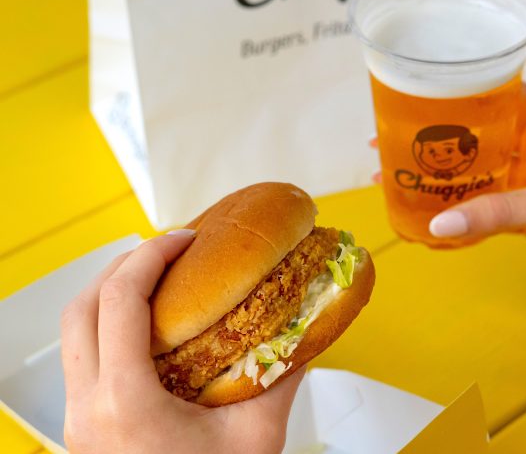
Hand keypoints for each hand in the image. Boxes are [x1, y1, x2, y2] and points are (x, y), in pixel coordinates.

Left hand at [61, 230, 303, 453]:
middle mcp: (87, 410)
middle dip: (123, 265)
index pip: (119, 301)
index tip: (184, 238)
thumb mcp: (258, 436)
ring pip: (72, 332)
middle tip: (168, 251)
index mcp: (126, 405)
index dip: (151, 255)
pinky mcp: (82, 427)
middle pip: (82, 306)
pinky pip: (80, 358)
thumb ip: (283, 375)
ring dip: (108, 293)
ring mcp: (77, 421)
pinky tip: (144, 328)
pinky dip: (105, 326)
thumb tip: (305, 329)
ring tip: (154, 280)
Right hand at [429, 85, 525, 301]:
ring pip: (488, 174)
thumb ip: (500, 211)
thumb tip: (439, 224)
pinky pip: (496, 208)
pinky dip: (471, 213)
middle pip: (489, 136)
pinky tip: (440, 218)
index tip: (422, 99)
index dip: (465, 95)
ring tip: (410, 178)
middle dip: (449, 141)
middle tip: (400, 144)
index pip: (505, 95)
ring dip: (456, 179)